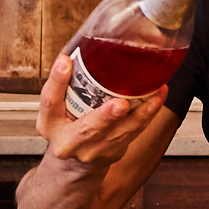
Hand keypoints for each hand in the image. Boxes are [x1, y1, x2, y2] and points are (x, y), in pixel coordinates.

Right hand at [36, 50, 171, 167]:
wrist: (74, 163)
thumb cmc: (67, 124)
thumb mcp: (58, 106)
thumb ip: (67, 81)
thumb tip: (83, 45)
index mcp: (50, 124)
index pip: (50, 102)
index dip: (57, 81)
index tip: (65, 61)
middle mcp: (68, 142)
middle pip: (87, 128)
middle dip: (106, 116)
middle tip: (120, 104)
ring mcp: (92, 150)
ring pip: (118, 132)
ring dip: (140, 113)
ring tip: (154, 93)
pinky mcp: (112, 151)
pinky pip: (133, 132)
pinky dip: (148, 114)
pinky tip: (158, 96)